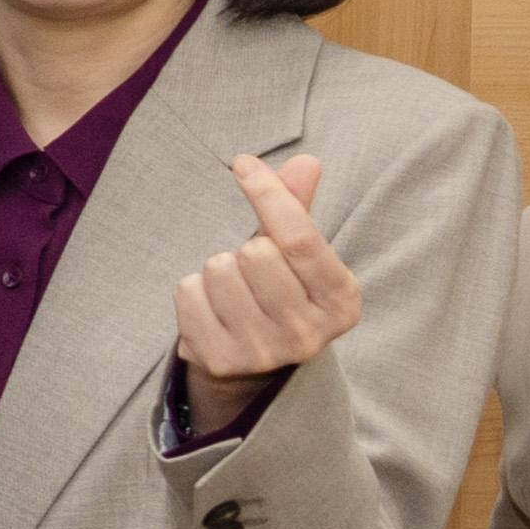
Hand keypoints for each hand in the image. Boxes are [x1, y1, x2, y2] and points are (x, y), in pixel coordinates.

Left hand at [163, 145, 355, 434]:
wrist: (252, 365)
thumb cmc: (278, 292)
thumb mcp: (297, 254)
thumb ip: (298, 207)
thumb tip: (305, 162)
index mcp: (341, 300)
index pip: (300, 237)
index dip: (268, 194)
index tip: (242, 164)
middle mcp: (309, 334)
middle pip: (255, 253)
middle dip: (245, 249)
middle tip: (252, 272)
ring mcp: (264, 353)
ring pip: (218, 270)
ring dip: (217, 271)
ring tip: (233, 293)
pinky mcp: (220, 362)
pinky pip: (188, 294)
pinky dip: (192, 292)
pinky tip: (211, 311)